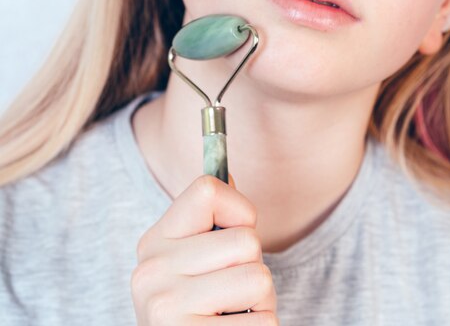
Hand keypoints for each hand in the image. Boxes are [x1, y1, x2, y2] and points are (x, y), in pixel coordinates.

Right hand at [131, 174, 278, 324]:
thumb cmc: (201, 307)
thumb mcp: (195, 260)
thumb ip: (211, 222)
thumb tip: (227, 174)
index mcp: (154, 242)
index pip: (207, 190)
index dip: (239, 210)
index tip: (234, 237)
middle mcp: (150, 271)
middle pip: (246, 240)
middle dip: (254, 268)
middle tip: (231, 293)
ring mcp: (165, 307)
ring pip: (258, 278)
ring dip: (260, 302)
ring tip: (232, 315)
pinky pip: (263, 320)